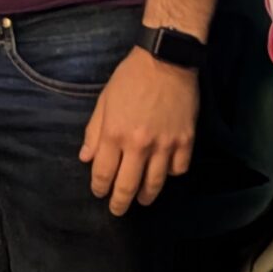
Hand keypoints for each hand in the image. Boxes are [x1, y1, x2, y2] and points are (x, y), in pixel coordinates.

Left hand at [80, 49, 197, 213]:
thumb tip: (86, 158)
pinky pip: (178, 169)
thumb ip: (94, 132)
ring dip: (146, 196)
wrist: (166, 60)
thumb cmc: (130, 78)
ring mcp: (165, 145)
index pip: (103, 173)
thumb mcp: (104, 101)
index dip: (99, 187)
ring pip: (155, 183)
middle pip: (128, 186)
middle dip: (120, 203)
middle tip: (117, 211)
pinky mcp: (186, 141)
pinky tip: (164, 173)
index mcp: (114, 134)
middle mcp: (139, 145)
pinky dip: (171, 175)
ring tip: (141, 199)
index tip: (99, 193)